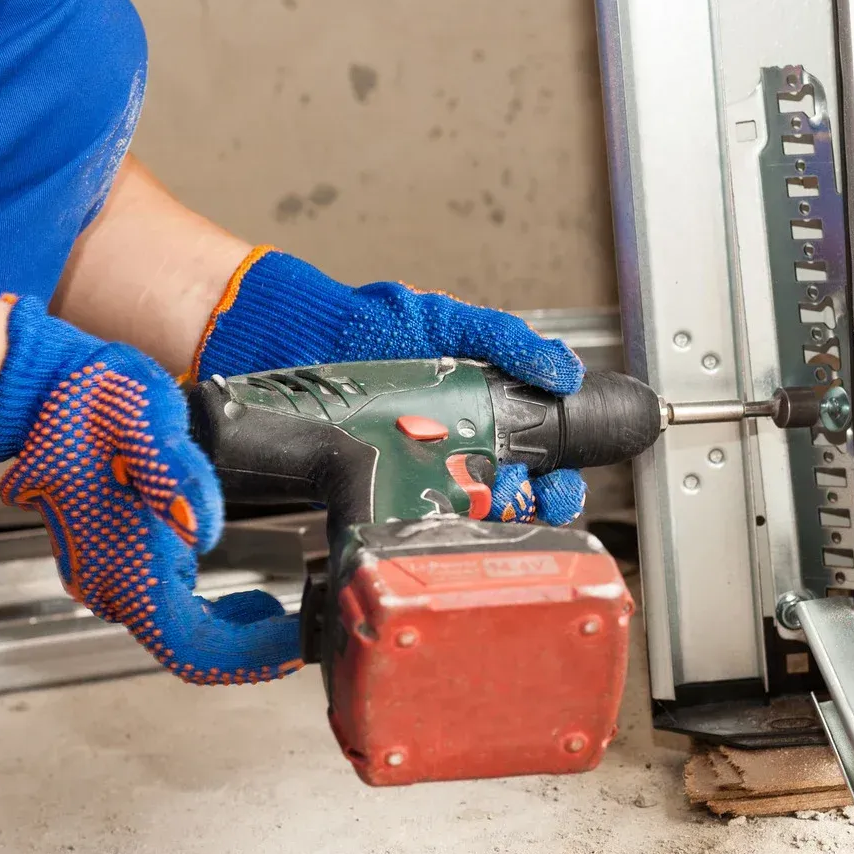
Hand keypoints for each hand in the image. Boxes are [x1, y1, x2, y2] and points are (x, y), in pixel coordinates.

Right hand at [0, 298, 300, 682]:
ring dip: (231, 636)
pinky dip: (211, 617)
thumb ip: (173, 472)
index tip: (293, 645)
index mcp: (120, 562)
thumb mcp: (144, 418)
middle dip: (247, 650)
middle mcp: (108, 582)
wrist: (45, 389)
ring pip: (177, 633)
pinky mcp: (113, 561)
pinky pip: (166, 610)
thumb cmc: (94, 400)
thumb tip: (199, 528)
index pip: (188, 646)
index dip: (245, 658)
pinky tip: (243, 598)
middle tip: (302, 629)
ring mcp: (106, 575)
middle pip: (187, 649)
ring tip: (282, 615)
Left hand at [192, 247, 586, 522]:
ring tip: (487, 510)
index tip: (562, 483)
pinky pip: (411, 523)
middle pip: (511, 498)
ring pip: (467, 517)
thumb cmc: (365, 323)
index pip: (536, 456)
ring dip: (487, 523)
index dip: (558, 478)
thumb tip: (564, 368)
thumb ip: (504, 339)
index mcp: (480, 411)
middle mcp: (452, 448)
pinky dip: (430, 531)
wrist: (289, 339)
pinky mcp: (375, 490)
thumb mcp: (446, 322)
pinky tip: (439, 525)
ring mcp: (413, 472)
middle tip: (529, 501)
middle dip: (531, 508)